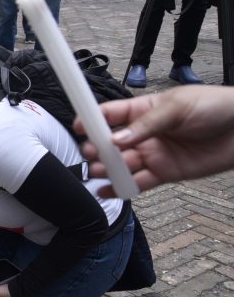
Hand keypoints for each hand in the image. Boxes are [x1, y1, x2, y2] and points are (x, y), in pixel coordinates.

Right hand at [77, 86, 233, 195]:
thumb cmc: (215, 107)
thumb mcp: (177, 107)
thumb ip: (146, 124)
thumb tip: (118, 138)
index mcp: (143, 110)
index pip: (108, 115)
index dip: (91, 120)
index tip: (81, 127)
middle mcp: (143, 134)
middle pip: (110, 143)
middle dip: (97, 149)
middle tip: (92, 153)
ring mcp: (153, 154)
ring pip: (121, 165)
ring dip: (106, 169)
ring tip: (98, 171)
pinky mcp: (164, 173)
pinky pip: (138, 183)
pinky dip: (120, 188)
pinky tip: (106, 190)